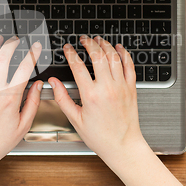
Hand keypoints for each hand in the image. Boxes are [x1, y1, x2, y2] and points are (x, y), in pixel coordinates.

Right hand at [49, 35, 145, 162]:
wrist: (123, 146)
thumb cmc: (100, 136)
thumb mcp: (75, 119)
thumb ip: (62, 98)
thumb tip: (53, 83)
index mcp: (91, 95)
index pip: (78, 66)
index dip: (70, 53)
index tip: (67, 48)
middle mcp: (107, 88)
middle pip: (97, 56)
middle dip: (88, 43)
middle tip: (83, 40)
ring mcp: (121, 87)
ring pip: (114, 57)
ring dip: (105, 45)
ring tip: (98, 40)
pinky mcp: (131, 88)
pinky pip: (129, 65)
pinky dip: (123, 54)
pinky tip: (118, 48)